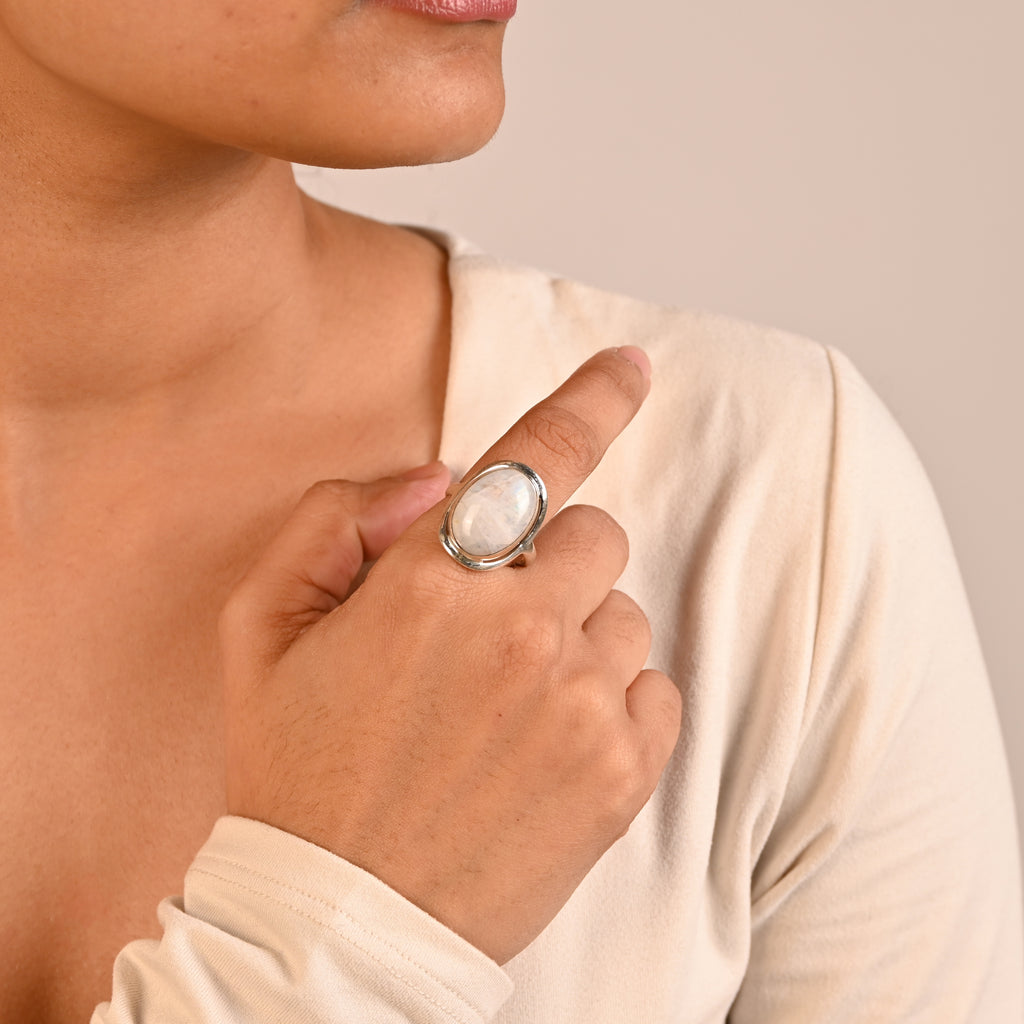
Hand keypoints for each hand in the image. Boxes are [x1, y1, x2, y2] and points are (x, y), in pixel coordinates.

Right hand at [219, 347, 681, 963]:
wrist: (343, 923)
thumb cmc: (297, 772)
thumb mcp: (260, 629)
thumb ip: (336, 519)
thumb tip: (439, 476)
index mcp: (432, 584)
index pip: (536, 459)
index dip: (593, 400)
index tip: (632, 369)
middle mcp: (522, 632)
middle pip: (597, 533)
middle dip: (551, 561)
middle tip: (492, 626)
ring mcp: (583, 704)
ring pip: (624, 612)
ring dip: (576, 637)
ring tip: (508, 705)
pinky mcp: (624, 772)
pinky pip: (654, 687)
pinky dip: (612, 700)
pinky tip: (547, 745)